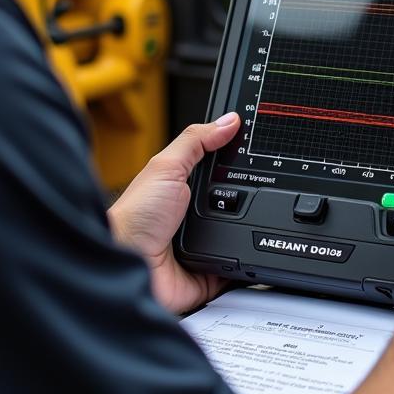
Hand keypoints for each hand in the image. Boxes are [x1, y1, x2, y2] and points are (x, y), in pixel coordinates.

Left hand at [108, 114, 240, 313]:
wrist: (128, 263)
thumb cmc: (135, 216)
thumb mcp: (166, 166)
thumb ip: (196, 141)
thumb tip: (227, 120)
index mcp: (183, 188)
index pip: (219, 171)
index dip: (238, 162)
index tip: (260, 149)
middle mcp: (194, 217)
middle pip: (237, 203)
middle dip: (251, 200)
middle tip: (265, 189)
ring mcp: (204, 246)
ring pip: (242, 235)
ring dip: (250, 231)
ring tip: (255, 221)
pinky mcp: (211, 273)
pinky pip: (239, 268)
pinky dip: (246, 263)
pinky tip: (252, 254)